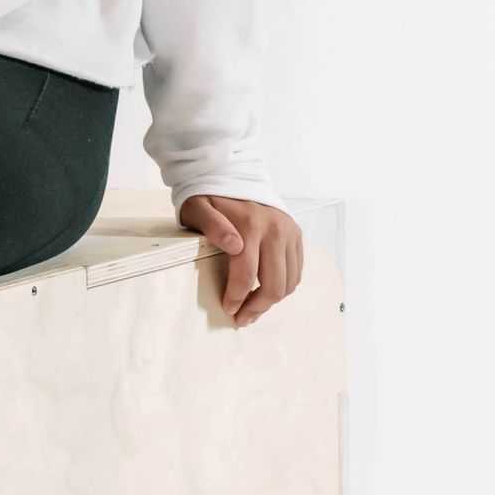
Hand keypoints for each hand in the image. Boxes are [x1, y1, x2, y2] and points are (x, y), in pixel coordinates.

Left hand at [178, 194, 303, 323]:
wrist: (234, 176)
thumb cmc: (210, 198)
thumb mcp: (198, 208)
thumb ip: (212, 225)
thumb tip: (234, 246)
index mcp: (249, 224)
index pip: (247, 275)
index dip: (237, 298)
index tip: (228, 309)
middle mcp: (274, 229)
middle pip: (273, 284)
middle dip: (257, 307)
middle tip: (241, 318)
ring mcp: (289, 231)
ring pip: (289, 282)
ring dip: (272, 301)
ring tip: (253, 308)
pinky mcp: (296, 234)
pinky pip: (296, 271)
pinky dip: (284, 286)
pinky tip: (266, 290)